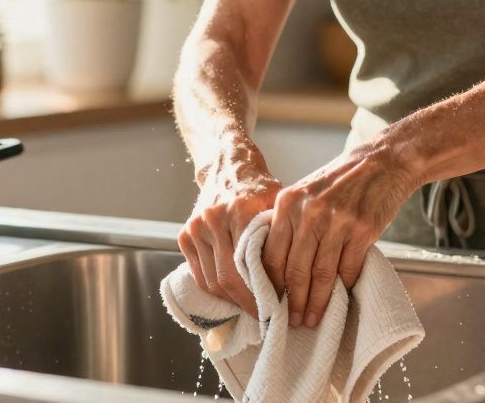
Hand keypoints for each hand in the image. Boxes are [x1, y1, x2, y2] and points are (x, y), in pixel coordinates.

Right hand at [178, 142, 281, 317]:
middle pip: (229, 277)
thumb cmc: (260, 188)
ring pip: (212, 280)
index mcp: (241, 209)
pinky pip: (199, 274)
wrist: (229, 166)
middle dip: (248, 303)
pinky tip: (233, 297)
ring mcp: (196, 226)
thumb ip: (284, 236)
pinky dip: (216, 290)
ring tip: (252, 311)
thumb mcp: (278, 204)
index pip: (252, 265)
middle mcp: (214, 218)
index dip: (264, 292)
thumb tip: (300, 280)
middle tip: (266, 318)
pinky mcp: (184, 234)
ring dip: (232, 301)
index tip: (279, 309)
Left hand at [262, 144, 418, 328]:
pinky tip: (340, 296)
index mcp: (287, 203)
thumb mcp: (305, 192)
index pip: (271, 254)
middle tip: (291, 321)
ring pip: (320, 274)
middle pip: (294, 270)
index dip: (270, 285)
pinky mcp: (363, 230)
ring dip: (316, 302)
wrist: (383, 161)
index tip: (271, 304)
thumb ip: (289, 222)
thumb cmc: (341, 180)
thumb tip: (276, 267)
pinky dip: (343, 286)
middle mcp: (309, 212)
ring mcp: (337, 222)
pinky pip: (348, 268)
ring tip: (312, 318)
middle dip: (292, 302)